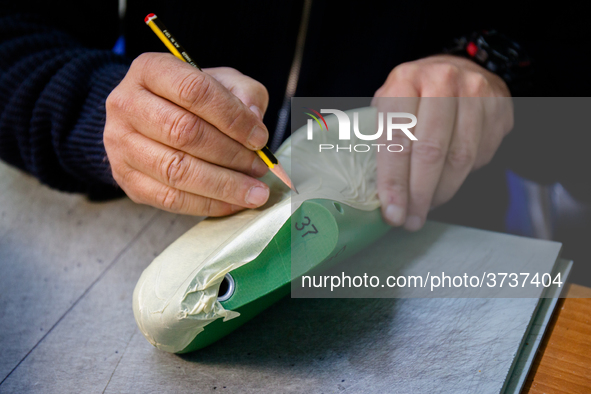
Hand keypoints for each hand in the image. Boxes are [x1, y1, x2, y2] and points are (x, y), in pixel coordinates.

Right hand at [104, 53, 270, 215]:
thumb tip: (254, 120)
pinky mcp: (127, 179)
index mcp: (150, 71)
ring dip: (224, 185)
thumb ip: (244, 93)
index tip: (259, 137)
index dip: (232, 117)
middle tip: (260, 166)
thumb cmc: (191, 100)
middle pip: (184, 132)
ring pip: (177, 170)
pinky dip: (209, 204)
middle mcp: (127, 105)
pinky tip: (234, 202)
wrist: (151, 120)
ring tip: (254, 190)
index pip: (194, 90)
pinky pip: (171, 198)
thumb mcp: (222, 81)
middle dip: (231, 154)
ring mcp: (121, 145)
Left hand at [373, 55, 513, 230]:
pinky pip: (482, 154)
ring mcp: (475, 91)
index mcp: (404, 81)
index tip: (392, 212)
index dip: (393, 181)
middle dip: (419, 195)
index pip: (396, 137)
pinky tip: (448, 181)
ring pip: (460, 157)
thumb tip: (377, 192)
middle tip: (410, 220)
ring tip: (426, 206)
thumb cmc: (415, 95)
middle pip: (430, 151)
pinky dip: (463, 176)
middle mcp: (441, 81)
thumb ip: (381, 139)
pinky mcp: (499, 106)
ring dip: (442, 192)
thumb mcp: (389, 105)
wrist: (458, 69)